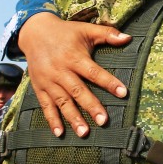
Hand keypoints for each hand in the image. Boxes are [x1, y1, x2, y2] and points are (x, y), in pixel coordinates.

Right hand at [19, 14, 131, 136]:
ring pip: (62, 102)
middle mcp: (61, 71)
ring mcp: (49, 81)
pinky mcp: (39, 88)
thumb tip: (128, 38)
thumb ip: (107, 34)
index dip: (109, 82)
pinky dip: (52, 120)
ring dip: (73, 118)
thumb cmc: (65, 32)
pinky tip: (59, 133)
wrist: (34, 32)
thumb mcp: (86, 29)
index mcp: (74, 57)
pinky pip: (45, 106)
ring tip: (84, 132)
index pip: (94, 72)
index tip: (123, 93)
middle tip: (103, 121)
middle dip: (91, 106)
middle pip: (78, 90)